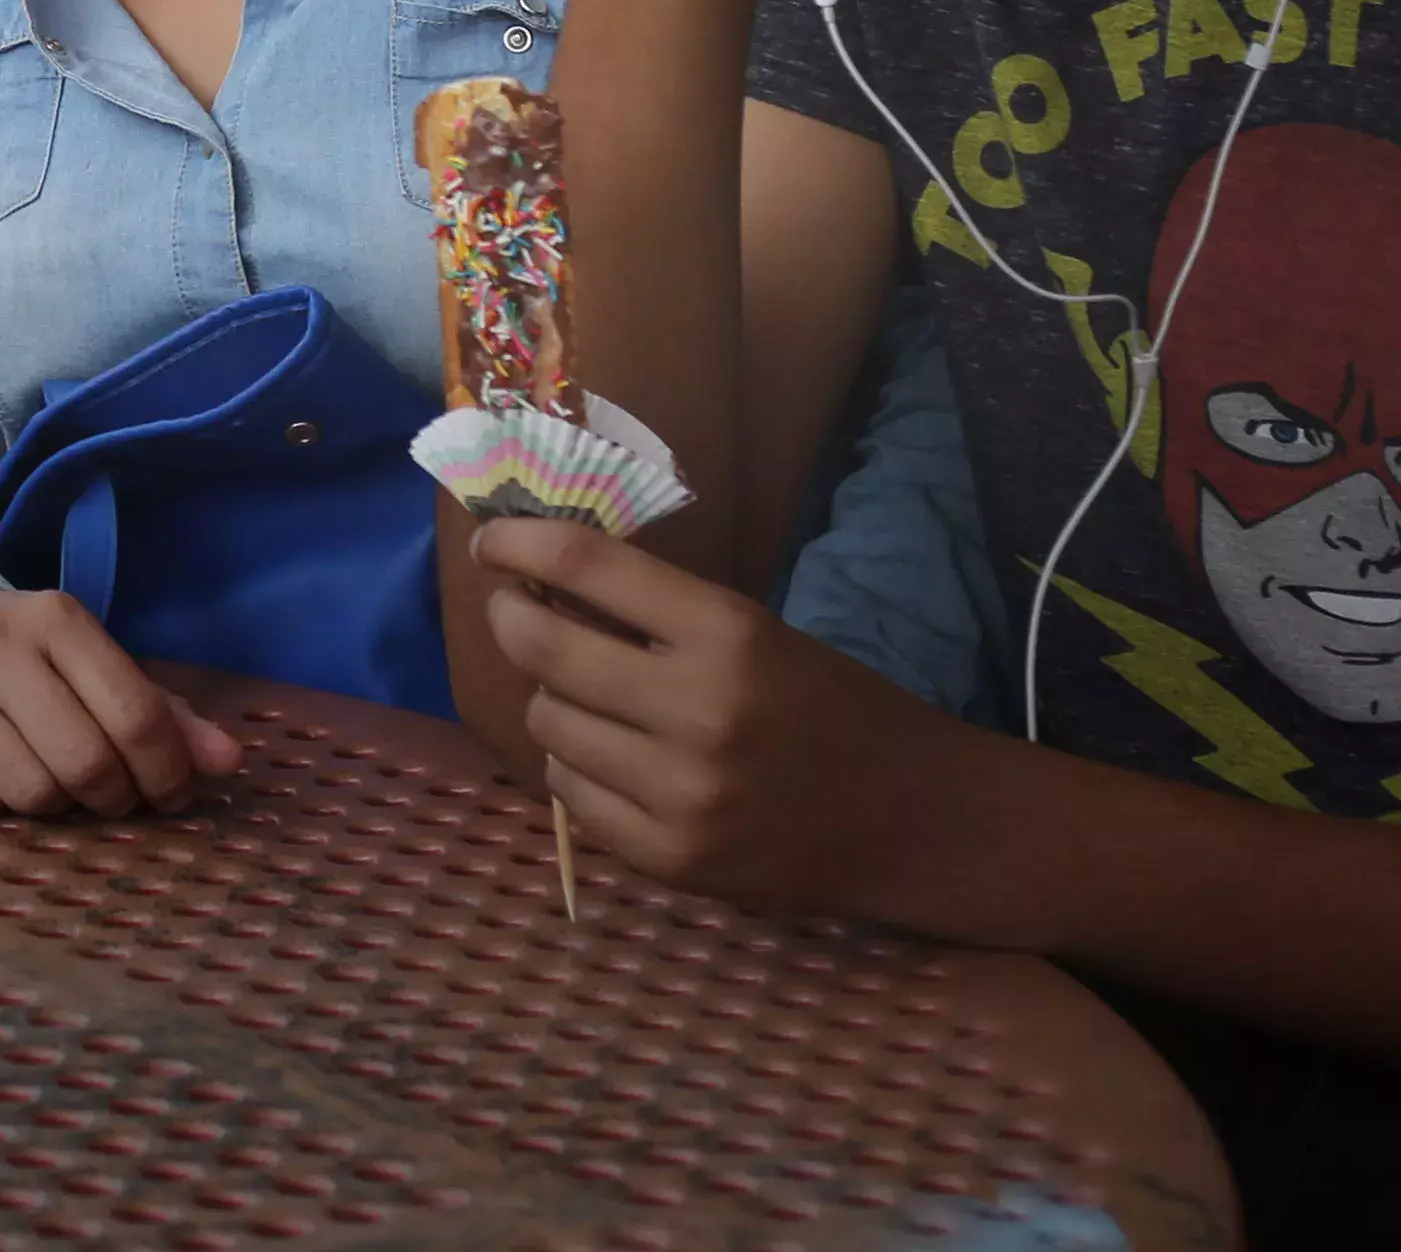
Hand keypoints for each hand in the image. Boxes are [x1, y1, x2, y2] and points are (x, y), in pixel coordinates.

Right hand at [0, 582, 242, 818]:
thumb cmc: (17, 655)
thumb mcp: (88, 663)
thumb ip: (161, 712)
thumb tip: (228, 762)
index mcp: (55, 616)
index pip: (136, 715)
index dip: (168, 773)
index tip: (171, 795)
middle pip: (86, 762)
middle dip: (112, 797)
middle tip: (109, 796)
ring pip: (31, 792)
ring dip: (54, 805)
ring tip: (49, 780)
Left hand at [477, 519, 986, 925]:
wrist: (909, 820)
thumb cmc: (827, 706)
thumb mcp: (754, 632)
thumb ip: (653, 610)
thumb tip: (534, 576)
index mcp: (728, 634)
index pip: (585, 564)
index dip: (517, 543)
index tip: (491, 543)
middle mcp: (698, 712)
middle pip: (542, 648)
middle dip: (514, 620)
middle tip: (517, 613)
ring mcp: (681, 795)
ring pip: (547, 722)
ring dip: (553, 701)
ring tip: (593, 699)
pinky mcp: (670, 858)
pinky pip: (570, 794)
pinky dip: (576, 767)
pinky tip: (614, 760)